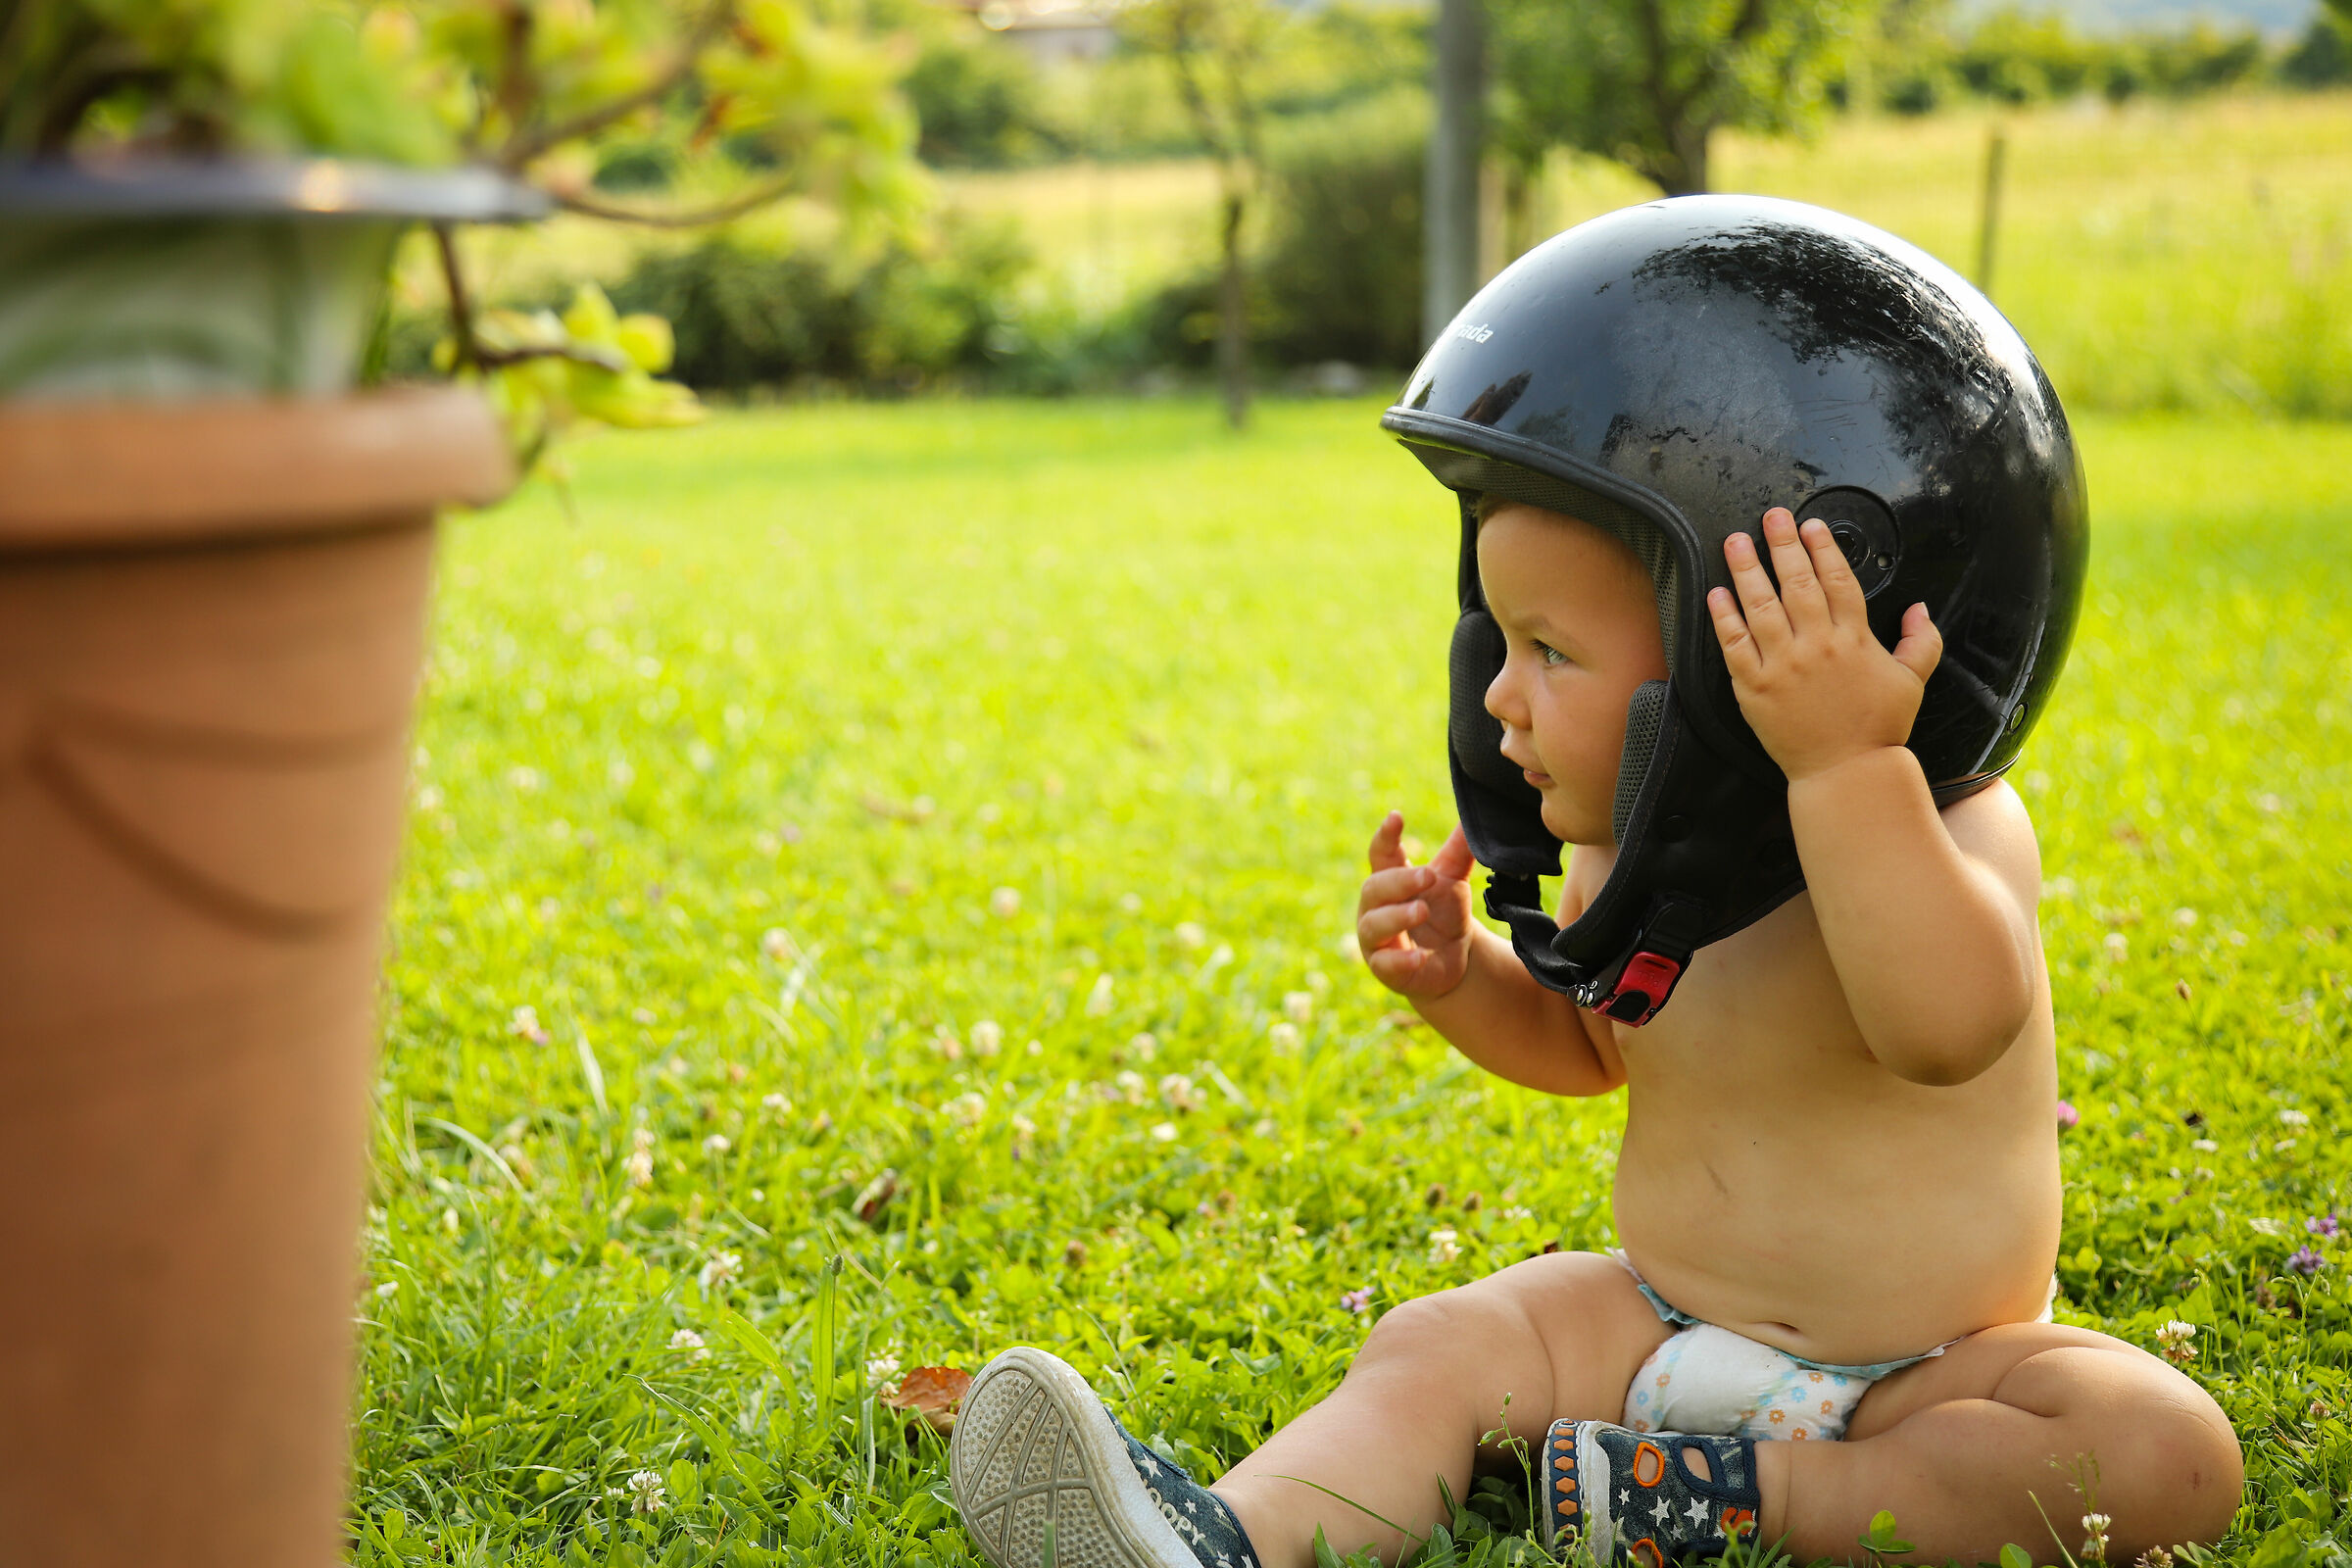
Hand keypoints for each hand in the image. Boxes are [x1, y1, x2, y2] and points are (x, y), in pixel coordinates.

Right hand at [1358, 813, 1477, 998]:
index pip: (1381, 854)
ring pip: (1374, 924)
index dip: (1386, 836)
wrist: (1452, 960)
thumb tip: (1472, 817)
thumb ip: (1459, 850)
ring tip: (1422, 911)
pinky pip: (1385, 963)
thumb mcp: (1452, 880)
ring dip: (1396, 916)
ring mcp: (1377, 938)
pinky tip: (1419, 957)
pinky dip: (1401, 960)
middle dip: (1399, 881)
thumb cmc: (1443, 913)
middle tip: (1427, 876)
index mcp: (1390, 878)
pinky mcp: (1384, 967)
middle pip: (1374, 887)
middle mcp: (1376, 906)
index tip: (1396, 817)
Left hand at [1707, 506, 1942, 783]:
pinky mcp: (1754, 687)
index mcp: (1853, 639)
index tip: (1811, 526)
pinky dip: (1724, 617)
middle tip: (1770, 516)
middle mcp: (1816, 646)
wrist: (1846, 772)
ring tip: (1735, 542)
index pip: (1836, 580)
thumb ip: (1922, 640)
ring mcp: (1782, 666)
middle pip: (1796, 583)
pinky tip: (1716, 593)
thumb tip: (1920, 608)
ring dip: (1746, 569)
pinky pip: (1734, 644)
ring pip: (1760, 606)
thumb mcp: (1913, 681)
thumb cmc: (1878, 729)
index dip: (1822, 548)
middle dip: (1781, 544)